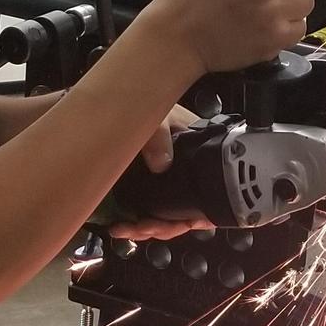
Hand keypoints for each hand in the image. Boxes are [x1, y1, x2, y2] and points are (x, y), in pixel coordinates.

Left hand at [105, 106, 210, 240]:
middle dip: (164, 227)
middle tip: (145, 227)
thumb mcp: (157, 114)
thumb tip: (162, 164)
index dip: (201, 213)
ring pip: (161, 217)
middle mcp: (178, 171)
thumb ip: (159, 134)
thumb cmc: (147, 99)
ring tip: (127, 229)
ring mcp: (157, 180)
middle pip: (182, 213)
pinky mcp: (136, 186)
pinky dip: (131, 225)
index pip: (208, 193)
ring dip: (146, 229)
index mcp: (192, 155)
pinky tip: (118, 226)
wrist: (120, 96)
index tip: (189, 222)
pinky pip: (140, 213)